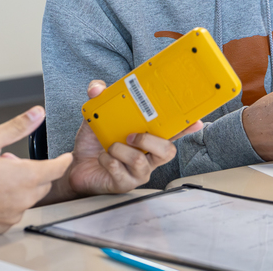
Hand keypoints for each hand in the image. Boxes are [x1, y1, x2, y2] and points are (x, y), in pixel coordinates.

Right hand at [0, 106, 72, 233]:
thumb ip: (17, 126)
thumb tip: (36, 114)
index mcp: (24, 177)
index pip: (56, 169)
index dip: (62, 160)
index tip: (65, 157)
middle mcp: (21, 200)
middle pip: (42, 184)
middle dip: (32, 171)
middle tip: (8, 162)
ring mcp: (10, 216)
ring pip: (26, 199)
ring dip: (18, 187)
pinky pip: (12, 213)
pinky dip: (6, 203)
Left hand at [63, 80, 202, 197]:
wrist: (76, 165)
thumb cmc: (94, 142)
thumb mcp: (96, 116)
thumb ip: (99, 98)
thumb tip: (97, 88)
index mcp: (148, 137)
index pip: (173, 132)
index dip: (186, 128)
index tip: (196, 121)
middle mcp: (149, 156)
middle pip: (168, 151)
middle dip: (150, 140)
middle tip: (130, 135)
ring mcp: (139, 172)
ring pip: (141, 162)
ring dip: (121, 151)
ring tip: (110, 146)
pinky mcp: (125, 184)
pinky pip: (121, 172)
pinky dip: (107, 160)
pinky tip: (102, 158)